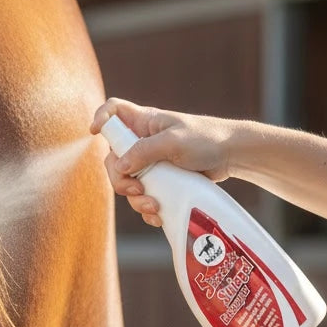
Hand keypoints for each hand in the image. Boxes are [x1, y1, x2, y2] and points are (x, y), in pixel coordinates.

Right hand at [90, 98, 244, 228]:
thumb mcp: (175, 142)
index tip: (95, 133)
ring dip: (135, 200)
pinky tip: (158, 215)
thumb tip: (121, 166)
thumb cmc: (206, 139)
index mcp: (143, 123)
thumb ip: (145, 151)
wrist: (231, 156)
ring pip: (127, 183)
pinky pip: (143, 197)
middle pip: (113, 159)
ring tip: (154, 207)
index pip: (113, 111)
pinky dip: (147, 209)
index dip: (101, 118)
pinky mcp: (159, 181)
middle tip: (136, 190)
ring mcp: (149, 163)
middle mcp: (142, 142)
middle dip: (120, 179)